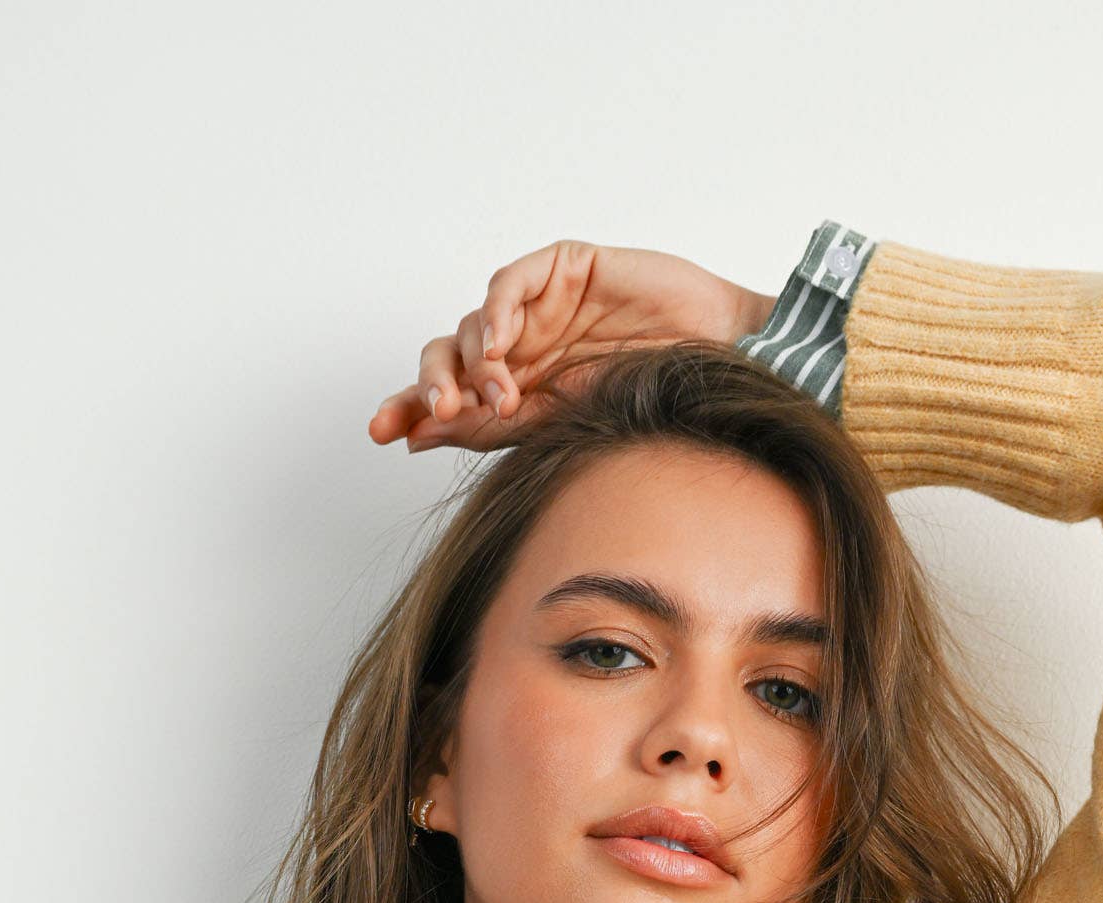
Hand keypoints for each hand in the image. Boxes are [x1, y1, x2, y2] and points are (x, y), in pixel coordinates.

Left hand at [368, 239, 772, 455]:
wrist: (719, 368)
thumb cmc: (653, 401)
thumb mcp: (560, 426)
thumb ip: (490, 427)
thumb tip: (417, 434)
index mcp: (518, 393)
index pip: (449, 398)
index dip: (411, 408)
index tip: (383, 432)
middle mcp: (522, 349)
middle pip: (447, 358)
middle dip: (431, 386)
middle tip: (434, 415)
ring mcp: (540, 308)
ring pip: (472, 325)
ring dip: (472, 364)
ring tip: (494, 397)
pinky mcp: (563, 268)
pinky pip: (510, 284)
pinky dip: (496, 317)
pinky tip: (499, 353)